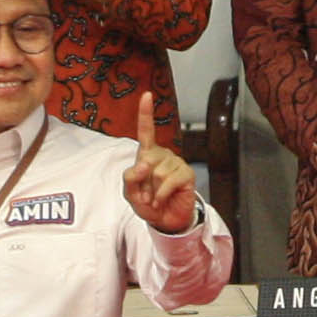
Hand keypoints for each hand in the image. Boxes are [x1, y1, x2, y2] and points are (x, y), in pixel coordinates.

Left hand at [122, 92, 200, 232]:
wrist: (165, 221)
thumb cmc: (148, 204)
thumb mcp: (130, 193)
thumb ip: (130, 178)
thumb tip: (143, 164)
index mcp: (147, 154)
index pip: (146, 131)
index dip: (146, 113)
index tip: (147, 95)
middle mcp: (163, 155)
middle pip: (146, 161)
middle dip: (142, 183)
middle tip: (147, 194)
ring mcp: (176, 163)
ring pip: (157, 173)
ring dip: (152, 191)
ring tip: (156, 198)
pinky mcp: (186, 174)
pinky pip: (168, 181)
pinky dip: (161, 195)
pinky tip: (162, 201)